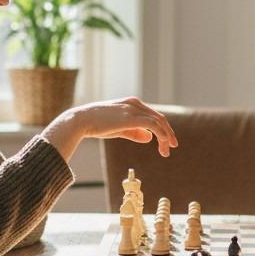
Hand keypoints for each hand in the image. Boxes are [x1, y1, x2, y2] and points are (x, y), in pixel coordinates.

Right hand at [43, 97, 177, 161]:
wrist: (82, 120)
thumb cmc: (97, 125)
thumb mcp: (119, 129)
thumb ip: (134, 132)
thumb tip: (149, 138)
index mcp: (132, 104)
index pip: (153, 116)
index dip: (162, 129)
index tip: (166, 142)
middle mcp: (135, 104)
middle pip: (159, 118)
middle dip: (167, 133)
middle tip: (172, 146)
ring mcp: (134, 109)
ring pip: (158, 122)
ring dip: (165, 137)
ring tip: (165, 151)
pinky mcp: (132, 117)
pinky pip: (153, 125)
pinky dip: (161, 135)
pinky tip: (163, 145)